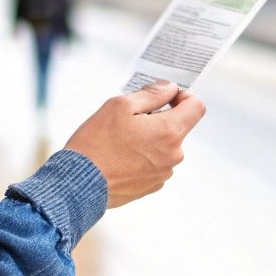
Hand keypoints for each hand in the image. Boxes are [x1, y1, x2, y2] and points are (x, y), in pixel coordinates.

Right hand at [65, 80, 205, 208]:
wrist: (78, 184)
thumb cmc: (97, 143)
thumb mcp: (120, 105)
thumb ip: (152, 94)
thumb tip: (170, 88)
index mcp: (169, 132)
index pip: (196, 107)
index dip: (183, 96)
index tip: (166, 97)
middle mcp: (173, 155)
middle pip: (177, 127)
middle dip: (159, 118)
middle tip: (129, 119)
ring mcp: (163, 173)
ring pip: (164, 146)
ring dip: (149, 139)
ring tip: (120, 141)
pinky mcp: (151, 186)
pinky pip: (154, 164)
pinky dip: (142, 157)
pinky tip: (119, 157)